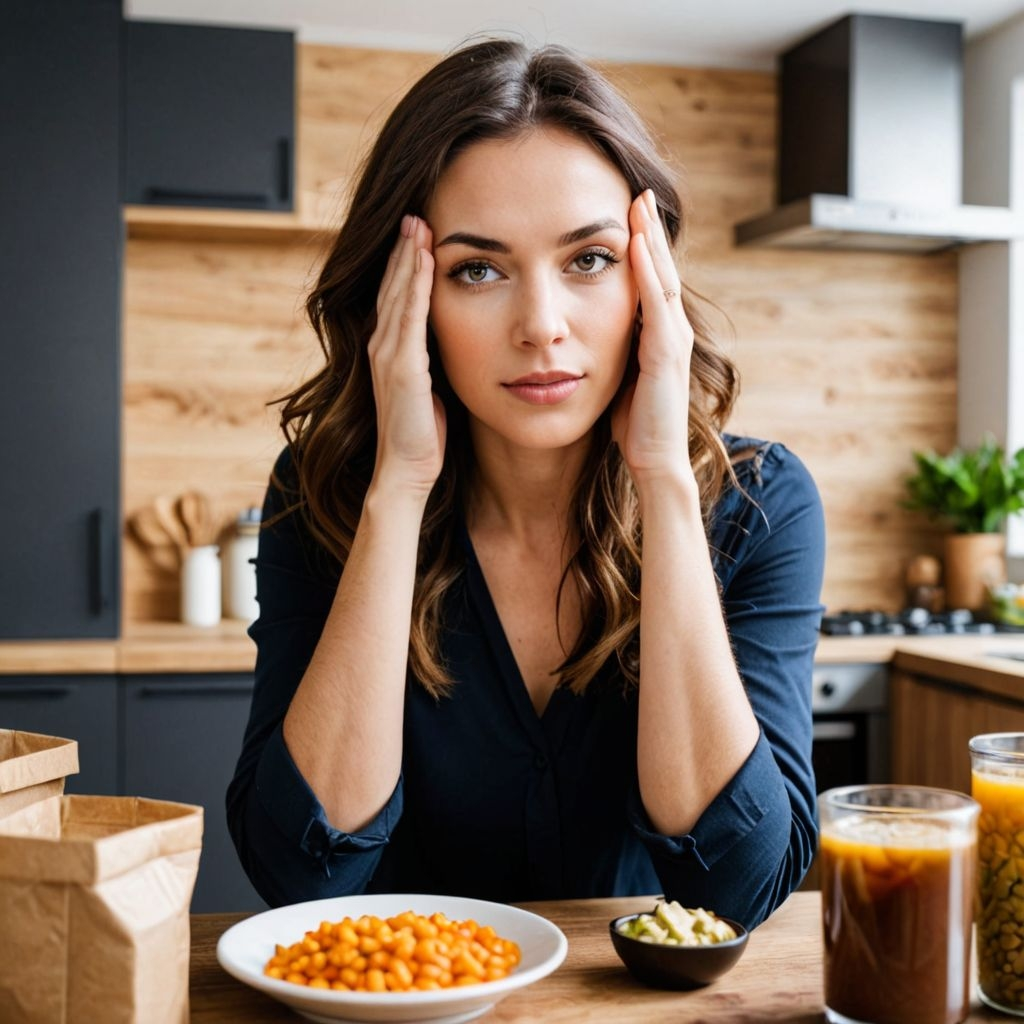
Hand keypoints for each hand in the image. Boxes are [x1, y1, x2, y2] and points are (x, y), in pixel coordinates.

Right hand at [367, 214, 445, 496]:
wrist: (407, 471)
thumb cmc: (423, 435)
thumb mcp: (430, 388)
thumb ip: (432, 361)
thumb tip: (454, 341)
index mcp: (390, 351)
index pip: (397, 298)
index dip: (405, 265)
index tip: (418, 234)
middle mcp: (382, 347)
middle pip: (392, 287)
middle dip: (403, 250)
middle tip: (414, 213)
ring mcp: (388, 356)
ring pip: (398, 294)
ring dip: (408, 257)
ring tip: (417, 223)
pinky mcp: (402, 368)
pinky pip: (409, 317)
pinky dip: (415, 285)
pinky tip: (424, 260)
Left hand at [611, 190, 695, 486]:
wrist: (653, 462)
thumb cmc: (631, 425)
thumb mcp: (616, 376)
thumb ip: (609, 349)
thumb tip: (582, 334)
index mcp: (656, 335)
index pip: (649, 279)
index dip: (640, 245)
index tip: (624, 212)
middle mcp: (670, 331)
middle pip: (659, 268)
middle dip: (648, 229)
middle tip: (635, 190)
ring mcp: (672, 342)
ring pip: (662, 278)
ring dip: (651, 239)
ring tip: (638, 204)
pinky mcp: (666, 356)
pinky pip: (656, 305)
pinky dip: (647, 274)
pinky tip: (636, 246)